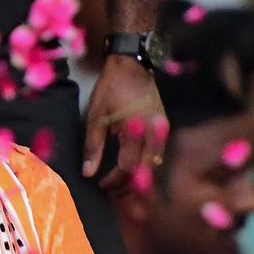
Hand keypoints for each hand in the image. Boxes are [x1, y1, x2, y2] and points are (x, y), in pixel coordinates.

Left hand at [83, 55, 168, 192]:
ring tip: (120, 182)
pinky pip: (157, 153)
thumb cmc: (111, 87)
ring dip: (138, 177)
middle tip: (112, 190)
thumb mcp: (96, 116)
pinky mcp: (165, 126)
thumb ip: (93, 146)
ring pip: (153, 164)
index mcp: (135, 130)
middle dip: (128, 185)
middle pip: (145, 171)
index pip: (128, 167)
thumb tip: (88, 173)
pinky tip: (133, 167)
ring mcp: (162, 129)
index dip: (115, 181)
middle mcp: (154, 132)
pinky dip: (145, 164)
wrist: (132, 63)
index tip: (101, 185)